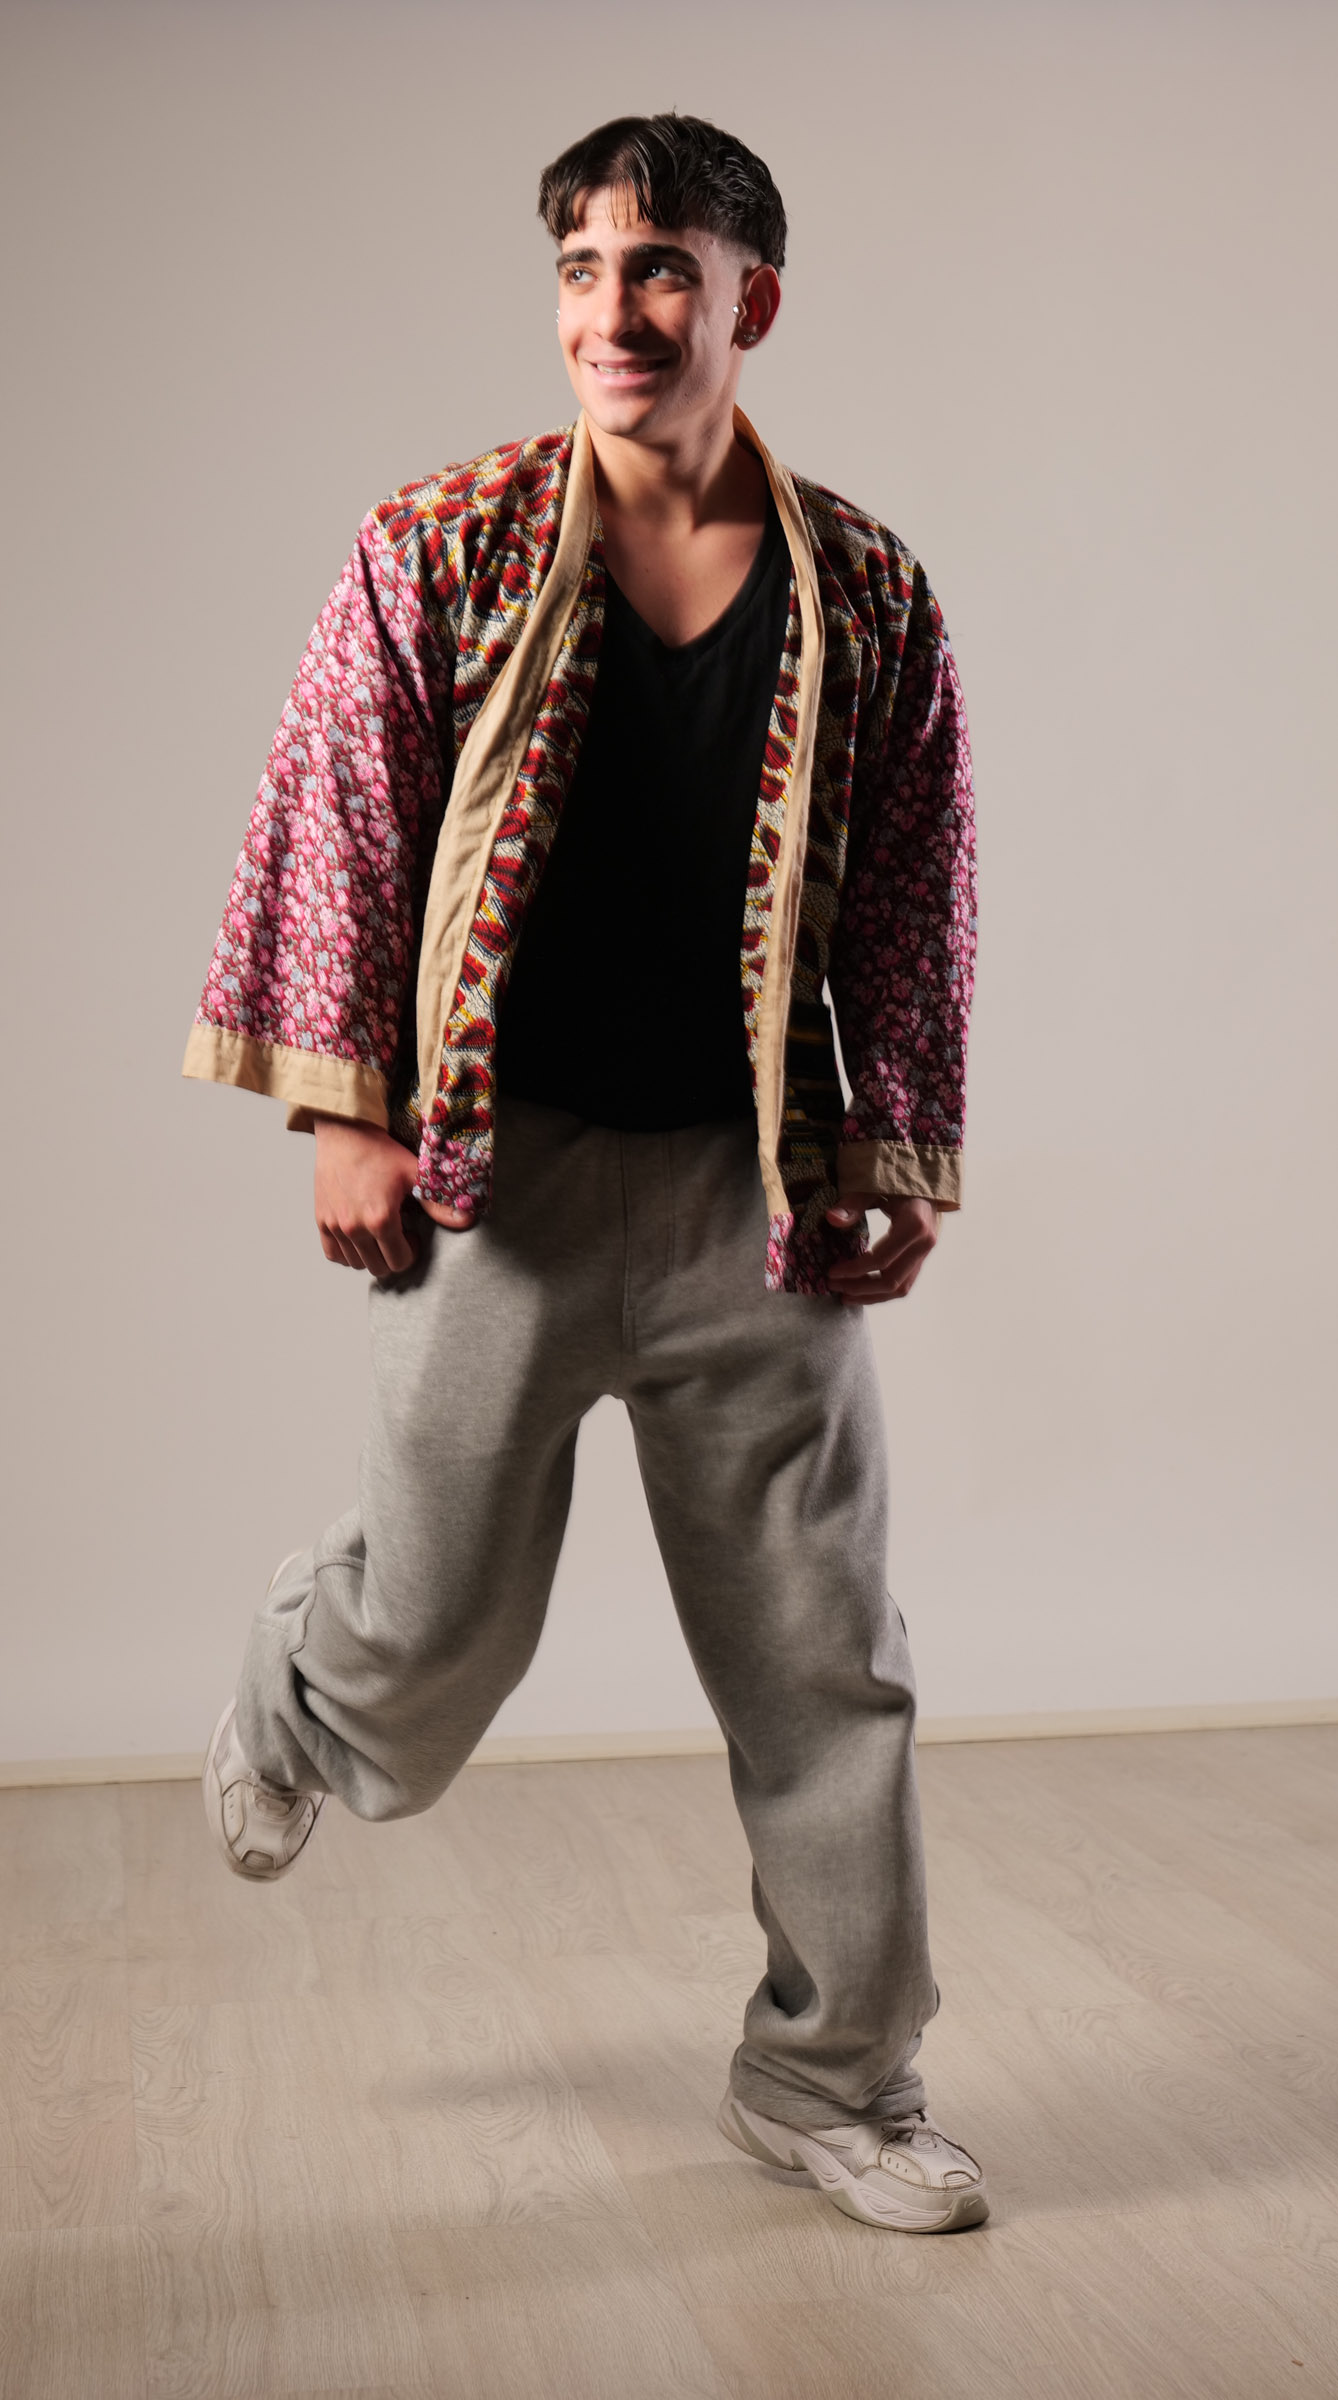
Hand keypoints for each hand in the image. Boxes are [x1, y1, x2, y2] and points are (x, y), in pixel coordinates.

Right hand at [313, 1117, 473, 1273]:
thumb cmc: (379, 1151)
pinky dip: (347, 1252)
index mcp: (380, 1219)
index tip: (412, 1235)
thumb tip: (466, 1219)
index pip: (399, 1262)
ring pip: (356, 1263)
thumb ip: (439, 1202)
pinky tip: (358, 1236)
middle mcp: (354, 1227)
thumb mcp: (415, 1173)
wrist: (345, 1133)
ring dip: (371, 1255)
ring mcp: (335, 1226)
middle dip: (392, 1256)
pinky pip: (333, 1254)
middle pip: (378, 1268)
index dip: (411, 1252)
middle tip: (397, 1235)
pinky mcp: (322, 1220)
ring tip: (378, 1233)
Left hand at [824, 1195, 938, 1304]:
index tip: (832, 1272)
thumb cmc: (897, 1182)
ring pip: (901, 1288)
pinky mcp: (922, 1257)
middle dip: (860, 1288)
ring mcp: (926, 1252)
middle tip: (833, 1286)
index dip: (855, 1270)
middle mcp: (924, 1243)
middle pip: (891, 1280)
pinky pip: (905, 1282)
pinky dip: (883, 1291)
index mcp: (914, 1225)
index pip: (881, 1259)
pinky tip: (862, 1291)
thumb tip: (831, 1219)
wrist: (923, 1184)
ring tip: (845, 1296)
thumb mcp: (873, 1187)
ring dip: (871, 1296)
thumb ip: (853, 1203)